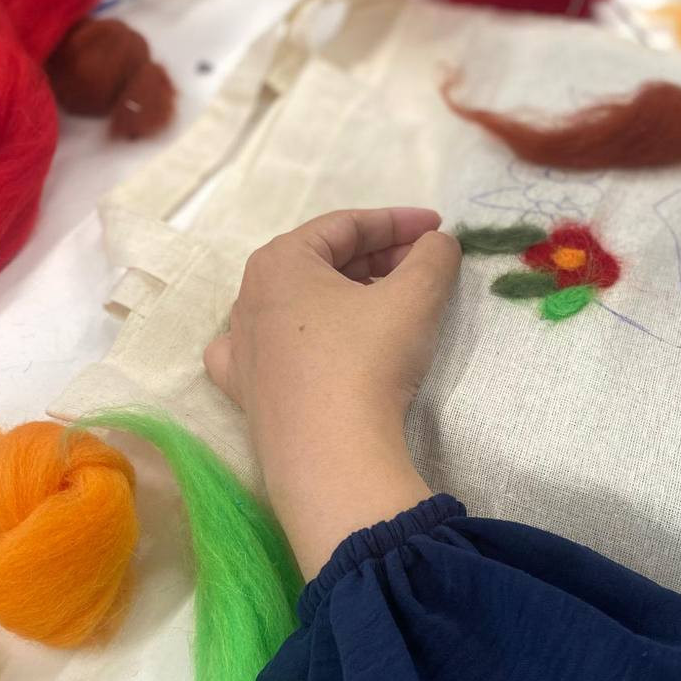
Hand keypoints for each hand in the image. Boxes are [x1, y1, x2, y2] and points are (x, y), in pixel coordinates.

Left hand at [205, 208, 460, 576]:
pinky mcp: (245, 393)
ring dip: (343, 297)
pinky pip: (267, 351)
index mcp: (281, 261)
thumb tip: (439, 242)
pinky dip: (295, 340)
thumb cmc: (367, 362)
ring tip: (385, 306)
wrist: (332, 458)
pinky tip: (309, 345)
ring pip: (297, 305)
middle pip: (321, 263)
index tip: (438, 229)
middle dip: (375, 259)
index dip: (398, 222)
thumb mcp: (415, 297)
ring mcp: (241, 347)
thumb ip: (433, 257)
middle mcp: (248, 297)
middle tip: (422, 267)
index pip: (347, 225)